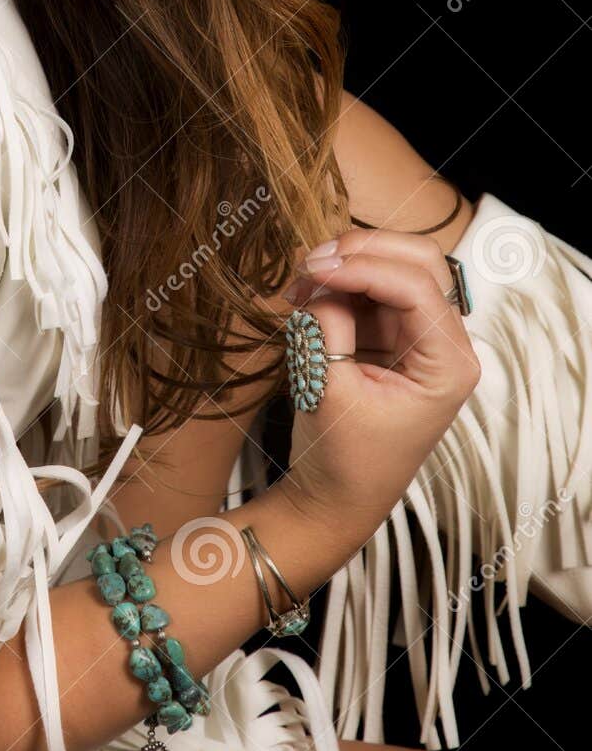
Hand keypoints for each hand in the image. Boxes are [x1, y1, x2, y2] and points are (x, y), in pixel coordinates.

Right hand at [274, 228, 480, 543]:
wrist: (336, 499)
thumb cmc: (344, 459)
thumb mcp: (330, 391)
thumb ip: (329, 327)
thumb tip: (321, 280)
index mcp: (450, 363)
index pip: (417, 286)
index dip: (364, 268)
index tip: (315, 271)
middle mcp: (443, 342)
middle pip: (419, 261)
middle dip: (364, 251)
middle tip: (312, 264)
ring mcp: (416, 335)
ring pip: (393, 267)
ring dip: (346, 264)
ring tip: (300, 284)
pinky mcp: (388, 336)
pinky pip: (368, 289)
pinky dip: (337, 283)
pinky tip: (304, 296)